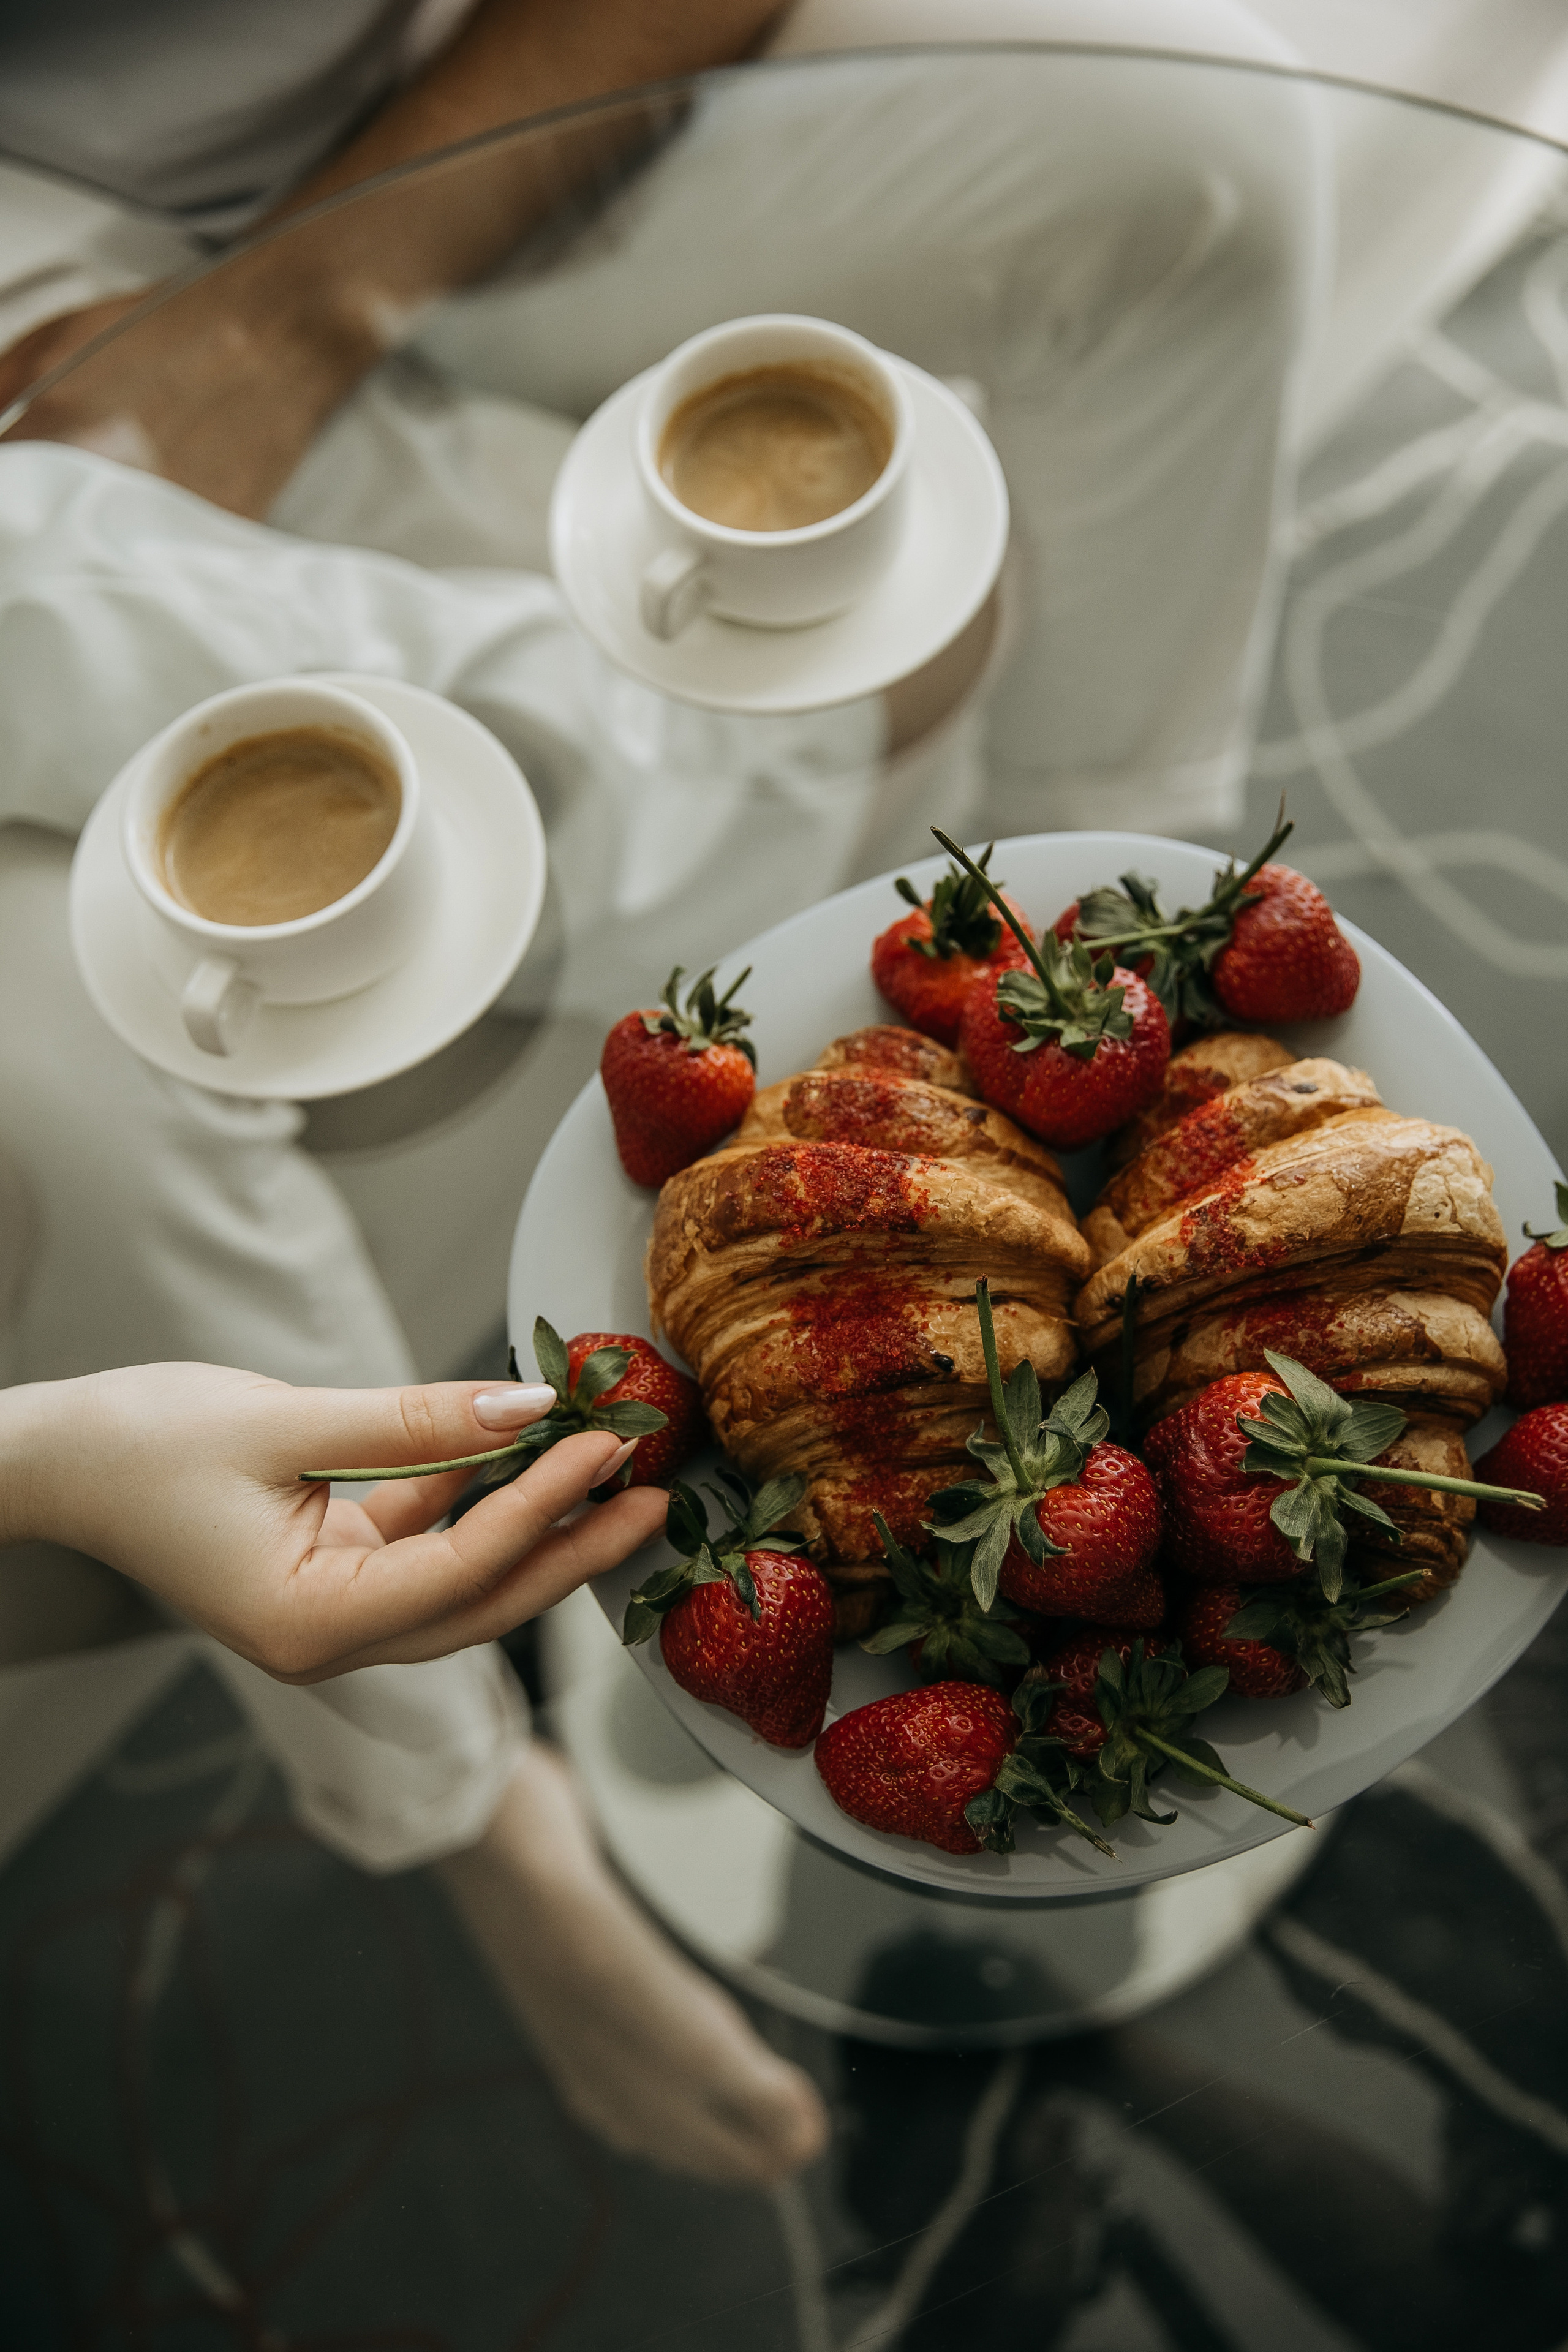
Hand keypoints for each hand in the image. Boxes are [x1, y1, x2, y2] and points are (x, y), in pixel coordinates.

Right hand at [0, 1361, 667, 1679]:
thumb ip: (412, 1422)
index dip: (542, 1509)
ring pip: (464, 1579)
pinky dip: (477, 1503)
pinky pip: (425, 1545)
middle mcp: (328, 1640)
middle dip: (573, 1548)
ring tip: (614, 1474)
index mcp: (308, 1627)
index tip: (606, 1448)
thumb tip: (527, 1407)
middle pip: (483, 1602)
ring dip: (537, 1528)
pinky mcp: (330, 1571)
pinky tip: (529, 1452)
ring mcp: (331, 1612)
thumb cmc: (141, 1446)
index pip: (460, 1571)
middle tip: (657, 1495)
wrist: (56, 1461)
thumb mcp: (284, 1422)